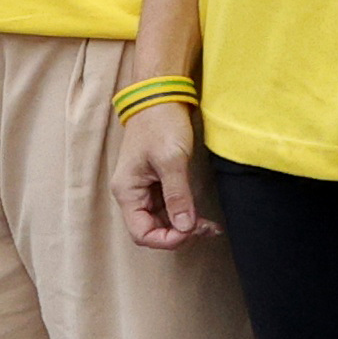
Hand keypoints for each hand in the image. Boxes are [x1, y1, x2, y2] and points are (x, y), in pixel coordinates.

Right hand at [110, 98, 215, 252]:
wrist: (159, 100)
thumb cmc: (160, 126)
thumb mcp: (171, 161)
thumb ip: (178, 196)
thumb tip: (185, 227)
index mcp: (128, 191)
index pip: (142, 233)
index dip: (167, 239)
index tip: (192, 230)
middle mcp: (133, 195)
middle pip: (152, 231)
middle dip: (180, 234)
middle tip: (207, 228)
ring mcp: (145, 191)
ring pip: (163, 223)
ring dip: (185, 228)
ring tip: (210, 225)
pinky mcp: (157, 185)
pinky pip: (170, 210)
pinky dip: (186, 217)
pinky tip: (203, 217)